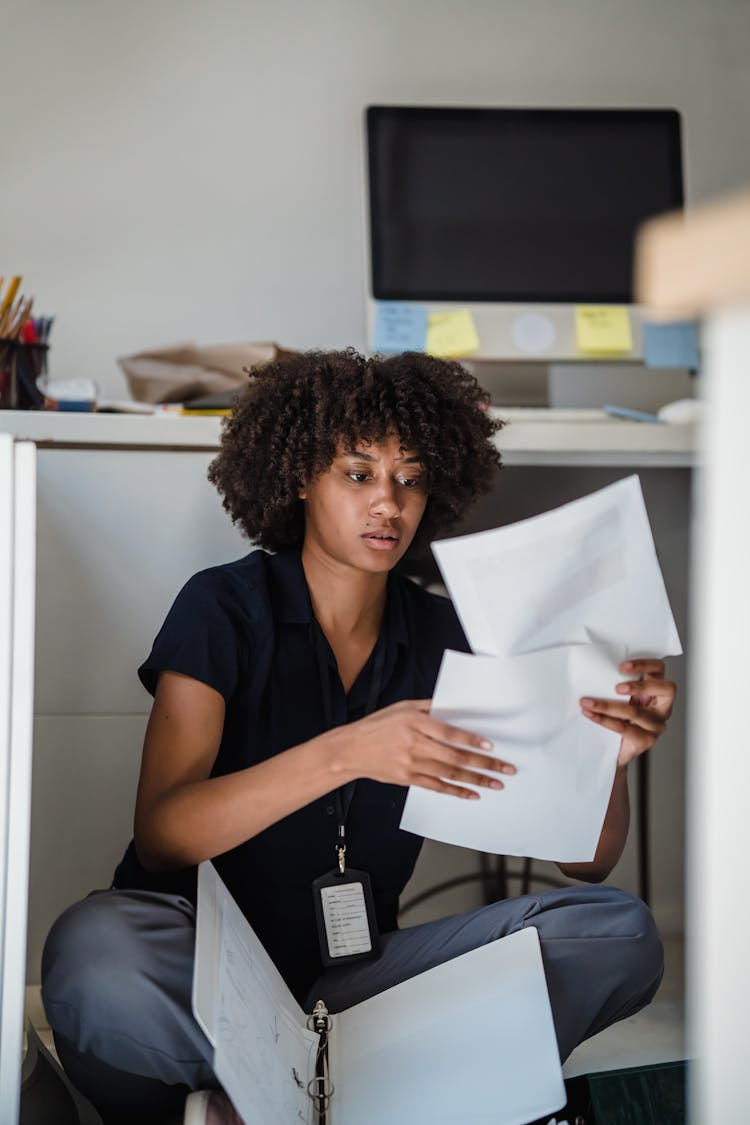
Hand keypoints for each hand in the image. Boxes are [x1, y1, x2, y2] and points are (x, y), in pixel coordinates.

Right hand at [339, 699, 515, 798]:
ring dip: (476, 780)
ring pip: (450, 774)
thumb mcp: (401, 707)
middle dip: (484, 764)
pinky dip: (456, 791)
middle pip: (455, 756)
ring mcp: (411, 764)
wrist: (350, 750)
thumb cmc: (376, 726)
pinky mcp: (408, 779)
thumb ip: (428, 707)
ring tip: (496, 783)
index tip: (490, 746)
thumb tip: (454, 706)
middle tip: (505, 768)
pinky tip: (472, 794)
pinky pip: (437, 787)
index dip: (471, 740)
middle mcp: (414, 745)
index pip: (449, 732)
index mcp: (414, 723)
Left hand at [580, 659, 675, 767]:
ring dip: (608, 705)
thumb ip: (616, 684)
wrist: (615, 751)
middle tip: (616, 688)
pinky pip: (625, 728)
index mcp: (656, 690)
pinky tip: (591, 715)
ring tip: (589, 702)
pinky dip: (604, 720)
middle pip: (665, 689)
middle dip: (640, 685)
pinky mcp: (646, 740)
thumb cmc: (619, 719)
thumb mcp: (621, 698)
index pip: (659, 669)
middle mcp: (662, 707)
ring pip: (636, 711)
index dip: (644, 665)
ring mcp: (656, 725)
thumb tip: (593, 670)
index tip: (622, 666)